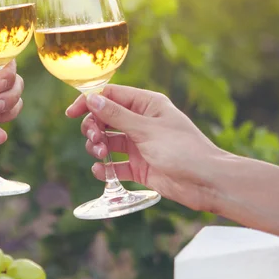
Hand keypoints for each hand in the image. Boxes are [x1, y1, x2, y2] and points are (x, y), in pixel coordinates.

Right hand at [65, 85, 224, 211]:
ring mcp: (140, 145)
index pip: (111, 96)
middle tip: (94, 139)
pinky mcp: (140, 167)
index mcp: (147, 105)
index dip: (89, 103)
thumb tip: (92, 99)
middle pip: (105, 119)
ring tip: (100, 155)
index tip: (71, 114)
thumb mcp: (146, 130)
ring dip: (98, 147)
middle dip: (94, 128)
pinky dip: (105, 168)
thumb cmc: (183, 150)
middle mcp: (142, 123)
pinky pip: (116, 165)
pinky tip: (100, 171)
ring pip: (108, 142)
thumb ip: (117, 116)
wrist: (206, 182)